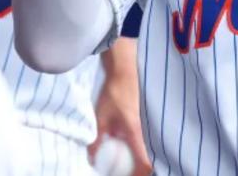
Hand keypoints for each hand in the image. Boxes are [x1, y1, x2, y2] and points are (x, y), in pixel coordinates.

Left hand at [90, 41, 151, 175]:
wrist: (123, 72)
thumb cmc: (114, 93)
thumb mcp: (100, 118)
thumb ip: (97, 140)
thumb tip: (92, 158)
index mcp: (134, 133)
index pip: (144, 161)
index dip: (141, 173)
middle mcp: (141, 131)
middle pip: (145, 158)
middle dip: (137, 169)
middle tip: (125, 173)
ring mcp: (141, 125)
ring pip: (142, 149)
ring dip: (135, 158)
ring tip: (122, 164)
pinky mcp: (137, 120)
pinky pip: (137, 140)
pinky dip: (131, 148)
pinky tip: (119, 146)